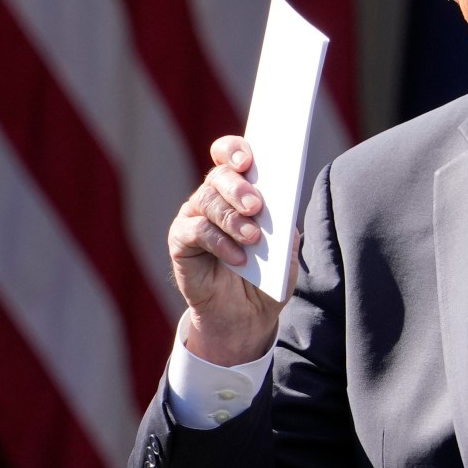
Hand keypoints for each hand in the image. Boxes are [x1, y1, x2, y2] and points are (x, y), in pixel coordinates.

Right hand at [166, 135, 288, 366]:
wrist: (248, 316)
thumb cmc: (268, 276)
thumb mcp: (286, 248)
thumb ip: (283, 223)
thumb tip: (280, 203)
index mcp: (239, 190)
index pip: (230, 156)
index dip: (235, 151)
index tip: (248, 160)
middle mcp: (213, 198)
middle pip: (219, 176)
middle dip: (238, 187)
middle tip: (256, 205)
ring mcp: (194, 218)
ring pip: (207, 201)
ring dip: (232, 219)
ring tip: (253, 238)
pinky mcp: (180, 242)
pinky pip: (196, 231)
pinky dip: (219, 242)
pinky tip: (238, 258)